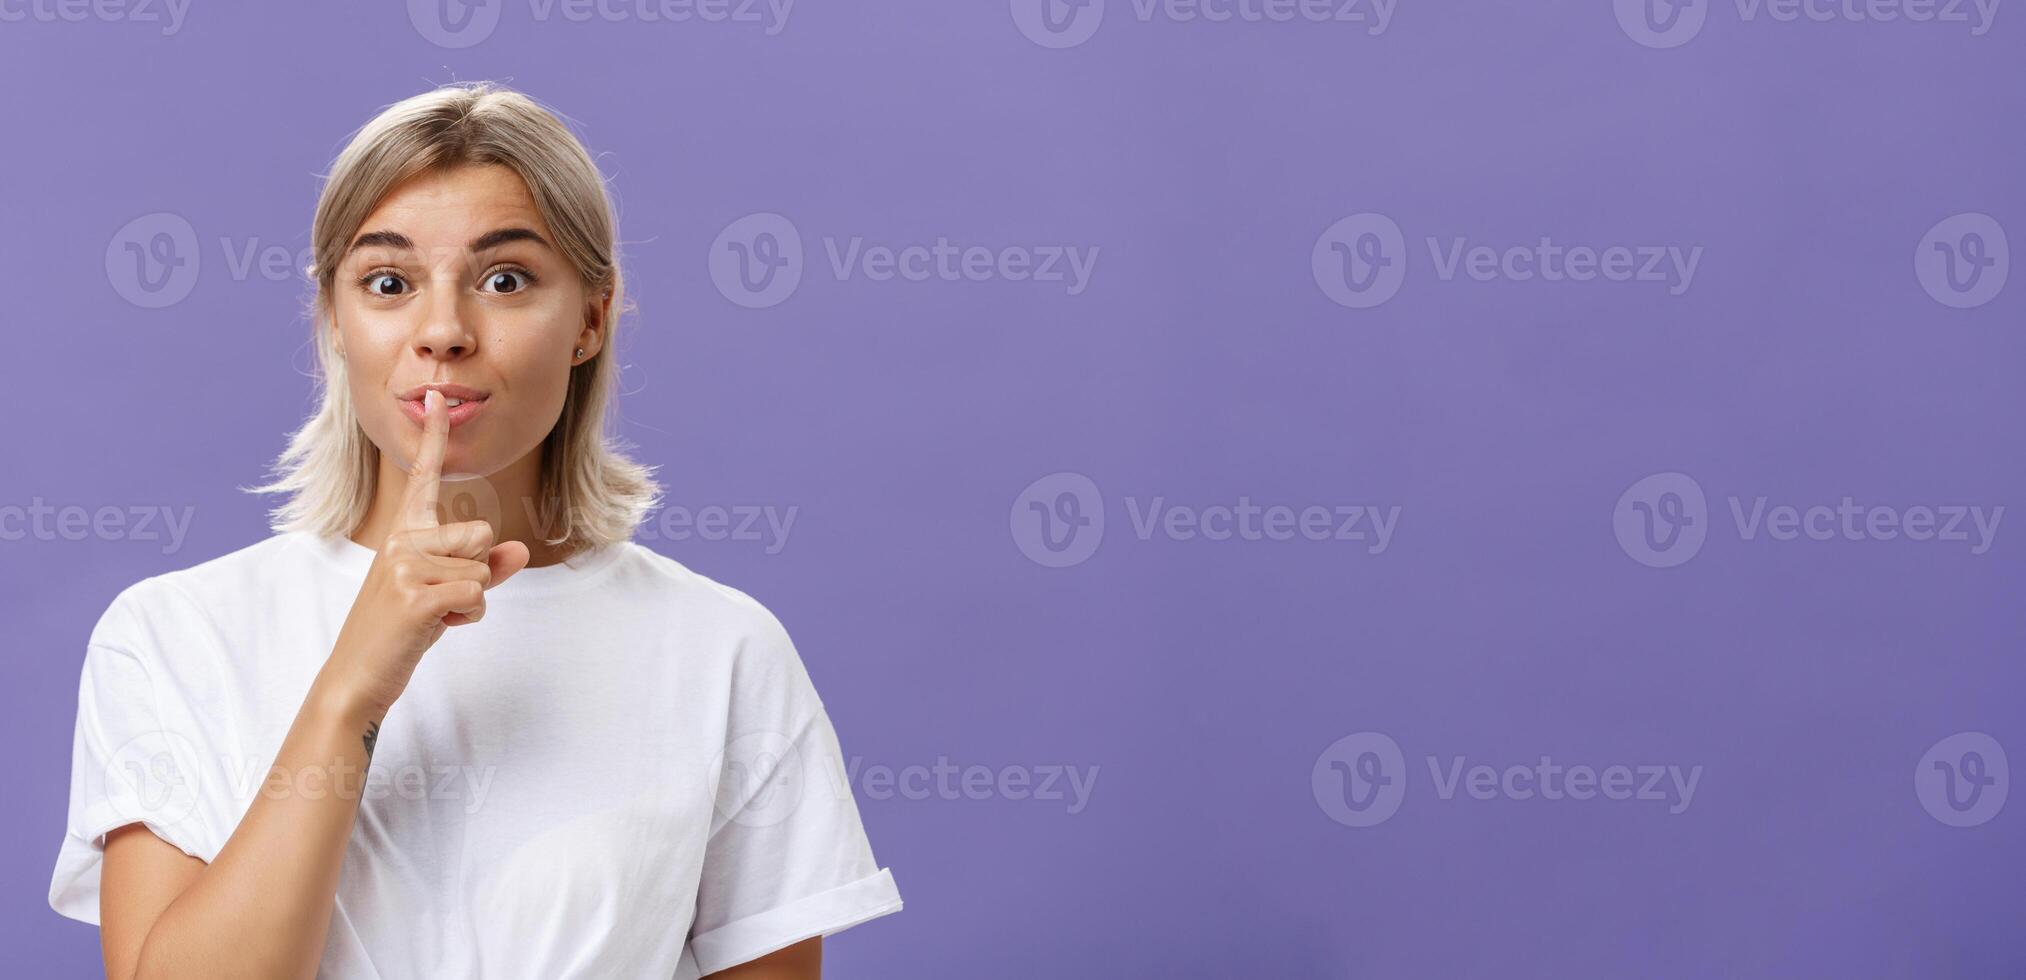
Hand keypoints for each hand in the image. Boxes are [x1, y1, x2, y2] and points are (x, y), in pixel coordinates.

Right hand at [324, 389, 530, 714]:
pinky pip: (476, 596)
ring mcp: (402, 565)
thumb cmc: (401, 628)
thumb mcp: (443, 592)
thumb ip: (482, 569)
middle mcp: (400, 539)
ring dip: (469, 601)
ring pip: (481, 570)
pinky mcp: (412, 595)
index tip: (436, 394)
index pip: (422, 477)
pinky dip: (467, 618)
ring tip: (432, 614)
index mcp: (404, 532)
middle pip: (480, 534)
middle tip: (438, 599)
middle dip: (475, 573)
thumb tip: (518, 550)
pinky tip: (436, 628)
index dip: (434, 436)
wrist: (359, 673)